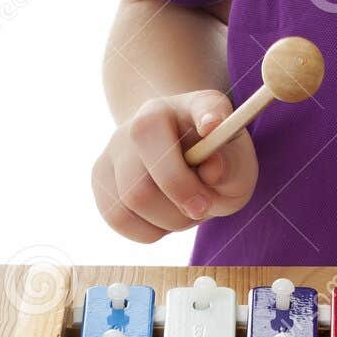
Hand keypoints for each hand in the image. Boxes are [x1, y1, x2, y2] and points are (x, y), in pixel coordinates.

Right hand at [92, 90, 257, 242]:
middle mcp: (142, 121)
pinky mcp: (99, 178)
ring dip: (168, 220)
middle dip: (182, 199)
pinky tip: (164, 216)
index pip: (200, 107)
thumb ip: (233, 164)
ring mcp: (114, 148)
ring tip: (185, 210)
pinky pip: (119, 218)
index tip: (214, 126)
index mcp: (187, 107)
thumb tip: (212, 168)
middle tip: (204, 207)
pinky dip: (149, 230)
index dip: (208, 115)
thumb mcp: (237, 162)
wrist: (179, 158)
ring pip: (131, 200)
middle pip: (155, 164)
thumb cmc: (213, 160)